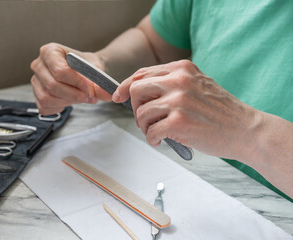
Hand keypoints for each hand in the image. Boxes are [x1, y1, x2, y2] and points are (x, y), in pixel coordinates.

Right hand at [30, 43, 111, 114]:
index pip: (60, 71)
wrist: (85, 70)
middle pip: (53, 86)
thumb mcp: (96, 69)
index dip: (77, 83)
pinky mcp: (37, 94)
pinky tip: (70, 100)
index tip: (91, 89)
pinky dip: (60, 107)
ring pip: (47, 98)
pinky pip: (45, 107)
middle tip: (90, 97)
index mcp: (50, 51)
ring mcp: (35, 80)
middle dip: (74, 95)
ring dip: (68, 102)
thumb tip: (106, 94)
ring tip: (82, 98)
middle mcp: (38, 64)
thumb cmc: (87, 66)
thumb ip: (100, 81)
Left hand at [112, 60, 259, 160]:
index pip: (142, 73)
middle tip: (145, 121)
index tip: (118, 97)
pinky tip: (161, 141)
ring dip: (144, 127)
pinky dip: (152, 139)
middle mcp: (179, 80)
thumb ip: (171, 83)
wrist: (245, 129)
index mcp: (182, 69)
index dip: (125, 86)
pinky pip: (150, 131)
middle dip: (135, 108)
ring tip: (156, 132)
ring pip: (141, 113)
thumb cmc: (220, 111)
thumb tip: (138, 91)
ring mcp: (178, 101)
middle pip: (136, 90)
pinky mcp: (179, 122)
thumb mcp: (197, 85)